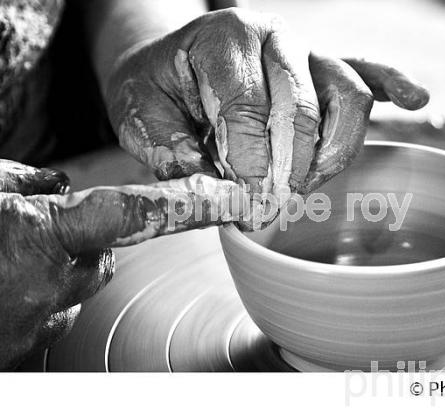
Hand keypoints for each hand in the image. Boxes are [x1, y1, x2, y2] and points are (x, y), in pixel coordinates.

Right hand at [0, 159, 241, 368]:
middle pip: (104, 257)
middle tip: (33, 236)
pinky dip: (41, 298)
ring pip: (80, 286)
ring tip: (8, 265)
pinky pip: (57, 312)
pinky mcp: (34, 346)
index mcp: (46, 237)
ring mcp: (46, 321)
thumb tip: (57, 185)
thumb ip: (28, 185)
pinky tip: (7, 288)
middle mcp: (57, 284)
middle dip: (86, 244)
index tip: (231, 200)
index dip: (191, 206)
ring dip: (59, 272)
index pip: (138, 215)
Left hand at [106, 8, 427, 225]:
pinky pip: (367, 70)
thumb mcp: (139, 116)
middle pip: (301, 108)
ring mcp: (306, 50)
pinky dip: (394, 84)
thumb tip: (222, 198)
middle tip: (271, 211)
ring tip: (308, 186)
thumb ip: (173, 153)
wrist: (170, 59)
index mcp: (224, 40)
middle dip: (289, 171)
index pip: (247, 109)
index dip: (249, 167)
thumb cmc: (157, 85)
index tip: (246, 211)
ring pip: (348, 96)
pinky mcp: (323, 66)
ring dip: (335, 153)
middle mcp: (274, 38)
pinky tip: (416, 101)